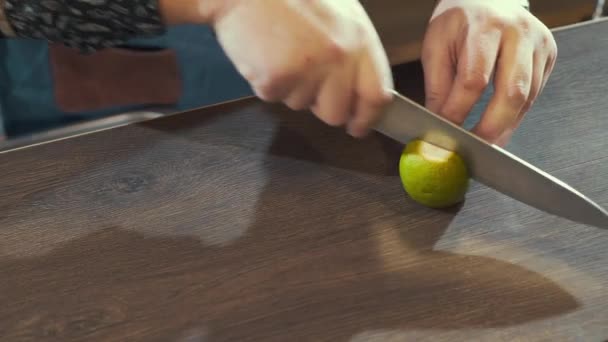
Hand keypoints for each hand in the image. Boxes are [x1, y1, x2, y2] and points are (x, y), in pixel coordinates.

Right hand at [209, 0, 393, 136]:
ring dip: (290, 88)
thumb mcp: (337, 14)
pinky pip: (274, 97)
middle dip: (321, 106)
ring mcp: (308, 70)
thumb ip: (352, 50)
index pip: (376, 95)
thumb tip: (354, 87)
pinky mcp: (277, 79)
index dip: (366, 118)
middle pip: (336, 112)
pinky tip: (264, 53)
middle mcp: (339, 57)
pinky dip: (266, 82)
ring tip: (281, 50)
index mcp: (358, 38)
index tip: (359, 126)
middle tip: (304, 79)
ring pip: (301, 105)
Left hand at [421, 0, 556, 145]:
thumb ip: (437, 86)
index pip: (473, 79)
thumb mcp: (436, 46)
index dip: (459, 111)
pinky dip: (515, 116)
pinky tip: (500, 126)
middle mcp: (517, 32)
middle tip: (474, 148)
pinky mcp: (548, 54)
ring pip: (527, 97)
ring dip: (505, 126)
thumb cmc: (459, 22)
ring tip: (486, 144)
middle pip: (511, 92)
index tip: (446, 132)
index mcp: (484, 27)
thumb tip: (437, 123)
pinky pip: (535, 94)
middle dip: (491, 127)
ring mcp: (538, 43)